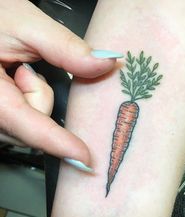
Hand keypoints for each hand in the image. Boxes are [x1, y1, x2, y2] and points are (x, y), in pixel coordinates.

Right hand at [0, 0, 121, 169]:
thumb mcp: (23, 24)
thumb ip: (64, 47)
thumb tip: (104, 62)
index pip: (28, 125)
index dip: (58, 143)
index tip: (84, 159)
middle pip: (32, 126)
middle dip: (41, 96)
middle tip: (26, 68)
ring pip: (29, 125)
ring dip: (33, 97)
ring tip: (17, 71)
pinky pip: (22, 121)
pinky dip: (28, 101)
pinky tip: (16, 82)